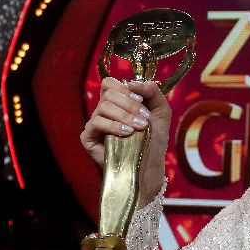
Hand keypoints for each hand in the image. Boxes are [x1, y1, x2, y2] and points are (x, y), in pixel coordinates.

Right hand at [80, 78, 171, 205]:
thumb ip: (152, 91)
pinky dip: (114, 125)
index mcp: (117, 102)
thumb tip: (133, 83)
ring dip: (125, 116)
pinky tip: (127, 134)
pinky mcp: (89, 138)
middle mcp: (103, 110)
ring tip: (139, 128)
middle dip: (130, 104)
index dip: (126, 89)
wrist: (150, 166)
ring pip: (104, 106)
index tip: (142, 102)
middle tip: (144, 119)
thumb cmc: (154, 140)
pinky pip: (96, 122)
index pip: (110, 83)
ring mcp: (95, 124)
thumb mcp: (161, 111)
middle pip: (108, 92)